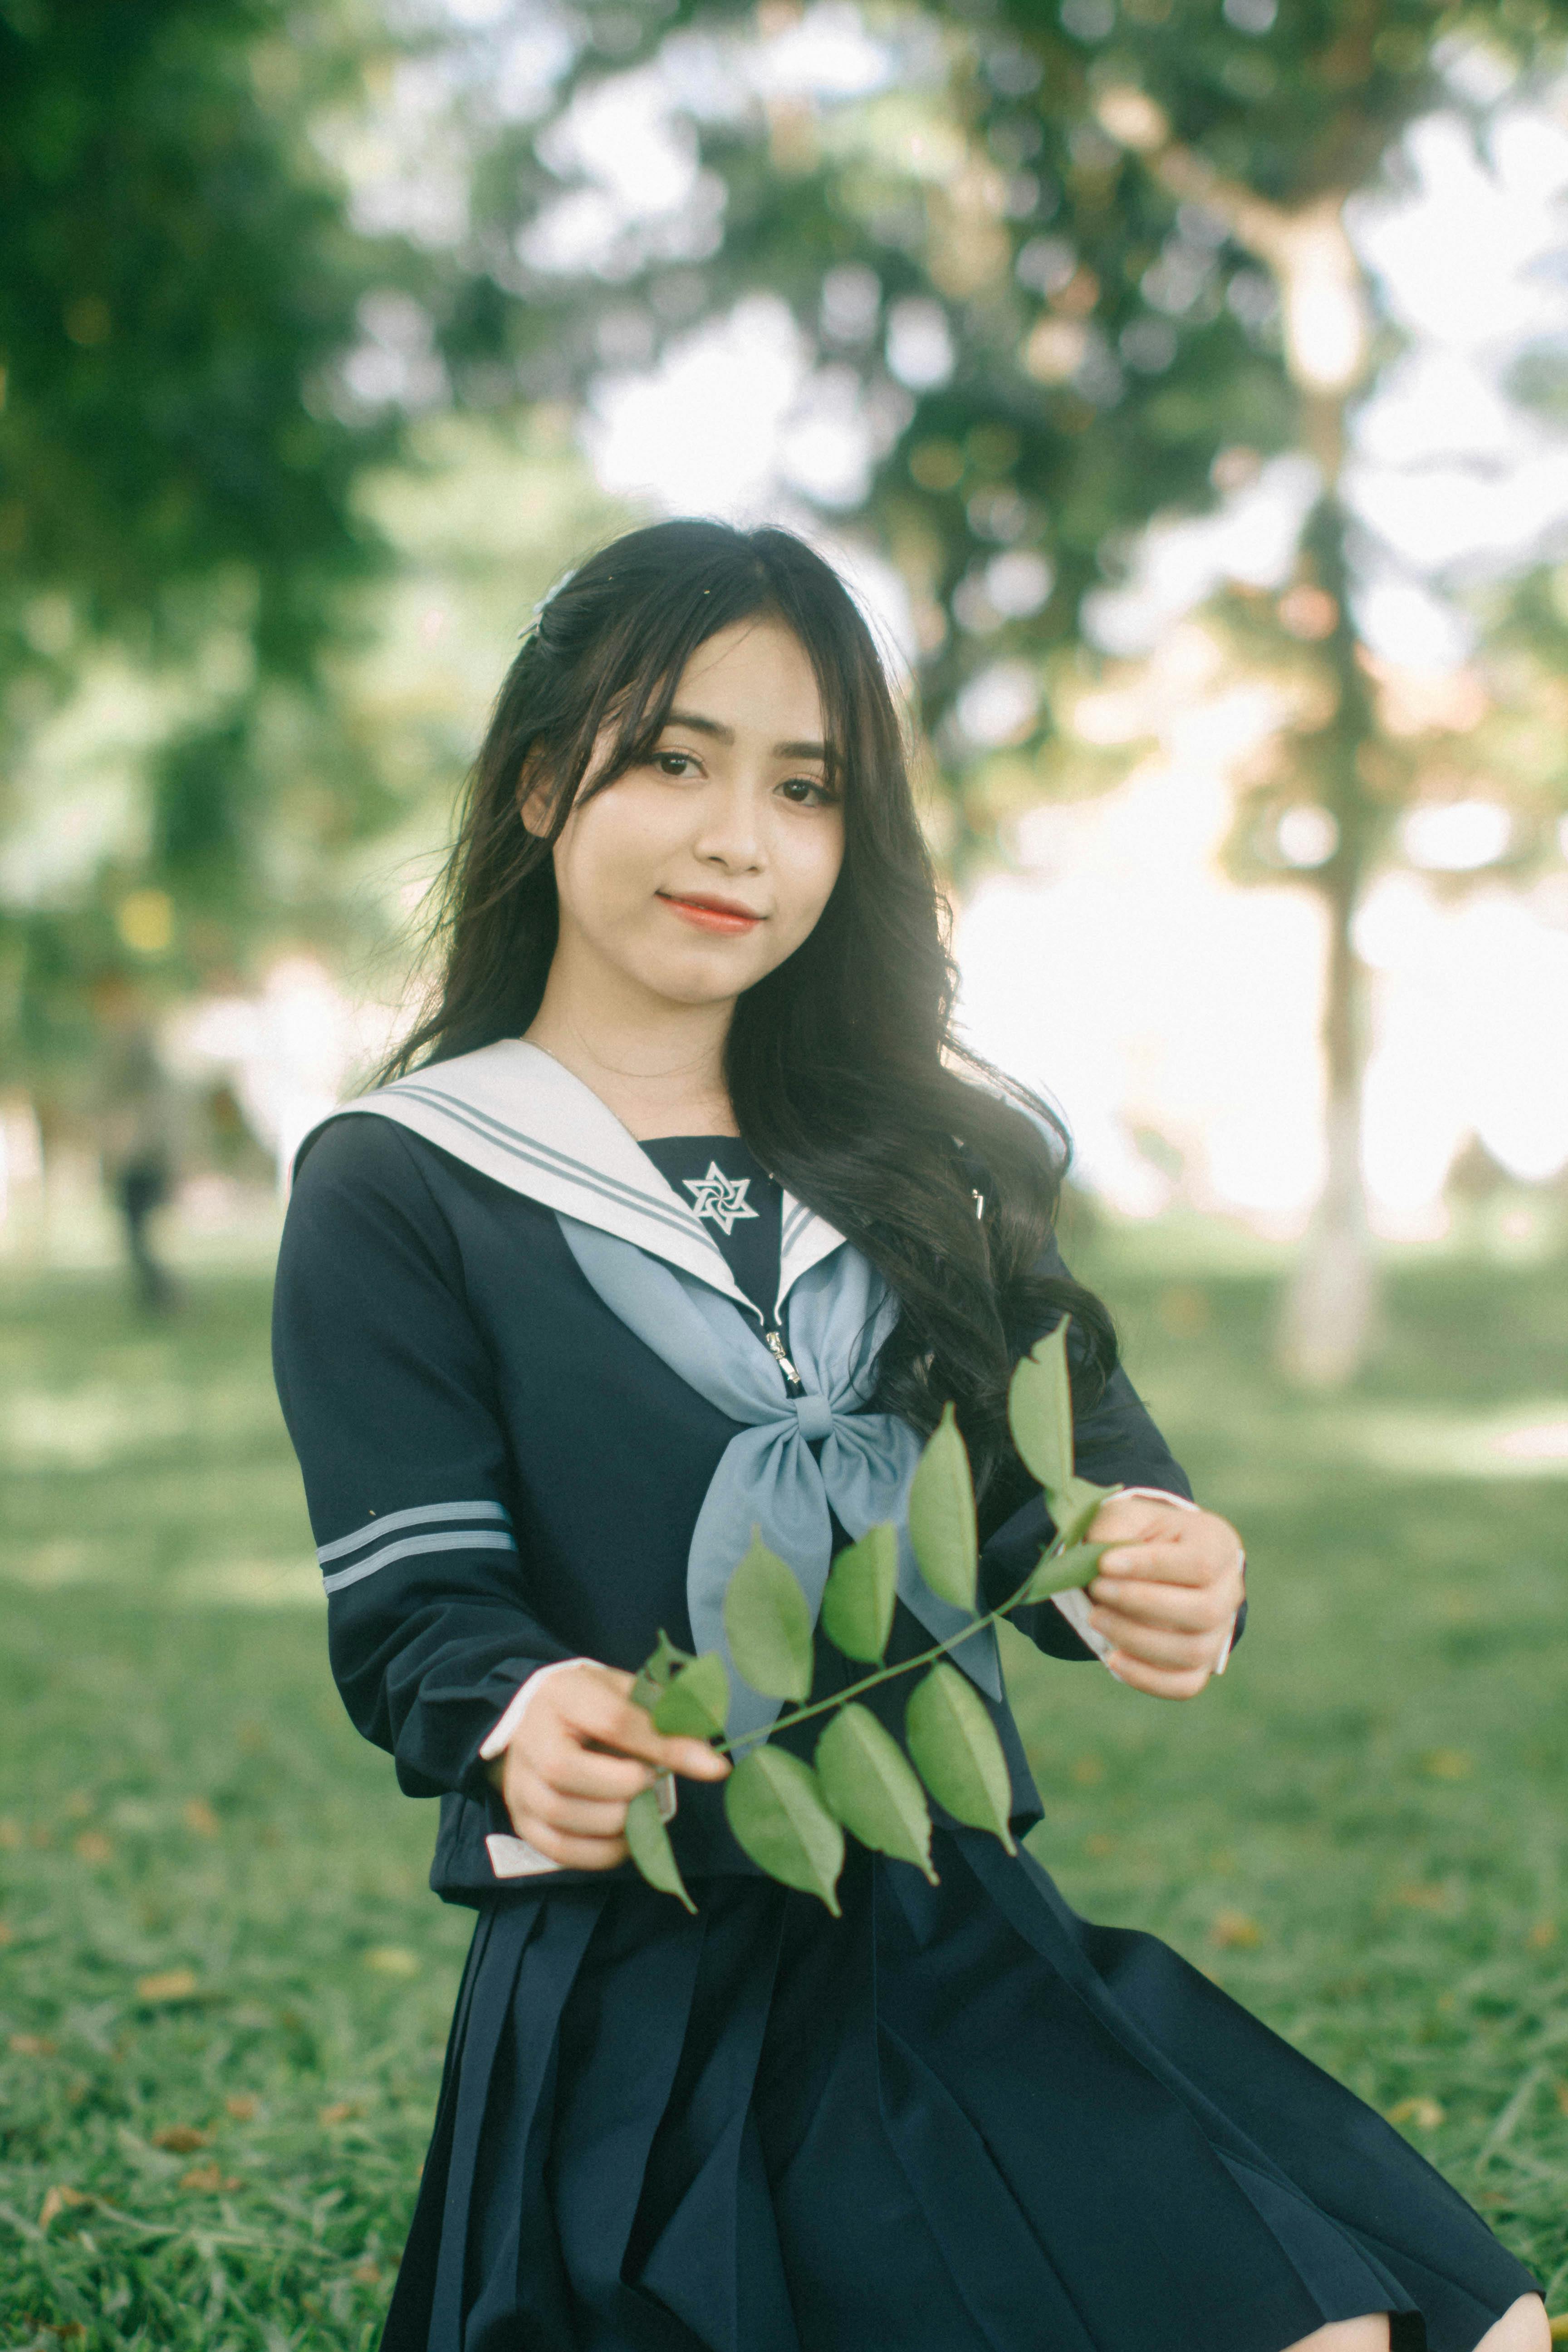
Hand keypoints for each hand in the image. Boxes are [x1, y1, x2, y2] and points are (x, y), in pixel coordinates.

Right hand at [484, 1660, 729, 1869]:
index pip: (612, 1721)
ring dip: (616, 1820)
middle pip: (566, 1770)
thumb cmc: (595, 1706)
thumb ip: (667, 1720)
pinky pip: (560, 1850)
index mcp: (562, 1693)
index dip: (665, 1746)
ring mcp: (519, 1783)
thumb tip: (712, 1762)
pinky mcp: (523, 1821)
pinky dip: (601, 1851)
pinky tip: (625, 1836)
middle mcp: (530, 1738)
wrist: (542, 1721)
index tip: (711, 1765)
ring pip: (562, 1814)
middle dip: (625, 1785)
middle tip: (650, 1782)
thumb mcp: (628, 1694)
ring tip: (639, 1807)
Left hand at [1083, 1494, 1243, 1698]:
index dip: (1150, 1566)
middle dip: (1140, 1604)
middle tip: (1096, 1589)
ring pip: (1193, 1651)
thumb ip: (1114, 1532)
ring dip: (1137, 1639)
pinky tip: (1112, 1658)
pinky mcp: (1201, 1664)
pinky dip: (1146, 1677)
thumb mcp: (1126, 1517)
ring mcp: (1219, 1632)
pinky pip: (1184, 1685)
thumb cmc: (1138, 1535)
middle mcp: (1229, 1591)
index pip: (1199, 1564)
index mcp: (1219, 1545)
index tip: (1104, 1563)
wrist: (1150, 1561)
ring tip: (1095, 1618)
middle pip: (1203, 1611)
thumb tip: (1097, 1566)